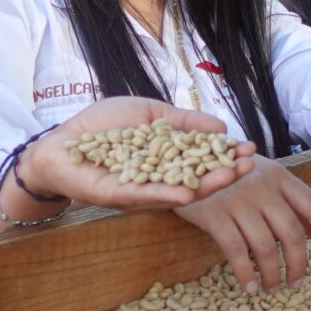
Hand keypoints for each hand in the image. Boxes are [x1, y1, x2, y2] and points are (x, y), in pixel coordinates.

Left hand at [15, 97, 255, 211]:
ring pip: (178, 190)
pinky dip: (167, 194)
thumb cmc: (102, 126)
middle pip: (197, 178)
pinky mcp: (119, 196)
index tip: (250, 149)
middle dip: (225, 172)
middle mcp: (159, 178)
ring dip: (206, 186)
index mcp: (167, 159)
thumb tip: (221, 127)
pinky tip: (188, 193)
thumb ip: (183, 121)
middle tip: (250, 166)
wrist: (59, 141)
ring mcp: (141, 189)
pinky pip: (146, 197)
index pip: (203, 158)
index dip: (226, 155)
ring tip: (230, 178)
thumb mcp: (150, 114)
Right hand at [175, 159, 310, 292]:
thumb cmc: (230, 173)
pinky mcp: (213, 214)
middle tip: (296, 284)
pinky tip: (250, 288)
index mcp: (281, 176)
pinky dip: (245, 274)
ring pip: (265, 247)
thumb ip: (288, 201)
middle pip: (292, 233)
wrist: (184, 158)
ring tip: (272, 289)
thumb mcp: (263, 177)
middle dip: (299, 265)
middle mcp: (263, 187)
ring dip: (272, 274)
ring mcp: (238, 200)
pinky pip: (236, 252)